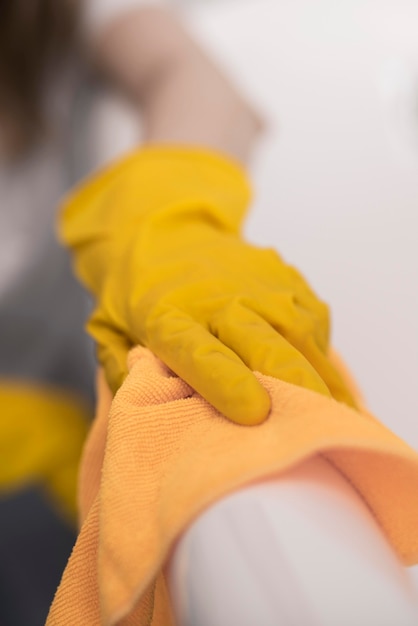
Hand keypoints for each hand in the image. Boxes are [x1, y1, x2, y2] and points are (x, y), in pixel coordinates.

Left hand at [61, 148, 355, 424]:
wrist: (161, 226)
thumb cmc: (134, 291)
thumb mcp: (107, 329)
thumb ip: (122, 370)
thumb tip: (144, 410)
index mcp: (169, 317)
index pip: (202, 355)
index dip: (230, 386)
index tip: (254, 415)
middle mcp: (218, 298)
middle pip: (265, 345)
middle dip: (295, 387)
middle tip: (315, 426)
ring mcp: (256, 283)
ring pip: (300, 333)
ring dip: (319, 377)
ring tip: (332, 414)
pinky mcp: (283, 275)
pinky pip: (313, 318)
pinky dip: (320, 351)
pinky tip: (317, 373)